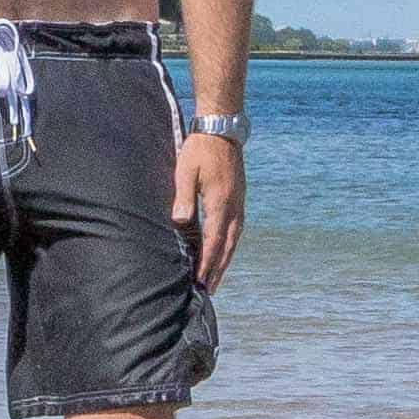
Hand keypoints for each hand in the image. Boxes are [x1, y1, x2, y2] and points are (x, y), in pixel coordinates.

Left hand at [172, 127, 245, 286]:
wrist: (222, 129)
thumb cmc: (200, 149)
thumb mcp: (186, 171)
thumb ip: (183, 197)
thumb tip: (179, 221)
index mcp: (220, 202)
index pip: (213, 240)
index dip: (207, 262)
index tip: (199, 279)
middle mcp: (234, 206)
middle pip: (227, 245)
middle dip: (218, 268)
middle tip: (209, 289)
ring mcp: (239, 202)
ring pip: (234, 238)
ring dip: (225, 259)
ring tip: (216, 276)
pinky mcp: (239, 197)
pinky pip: (236, 228)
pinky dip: (229, 244)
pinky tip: (224, 250)